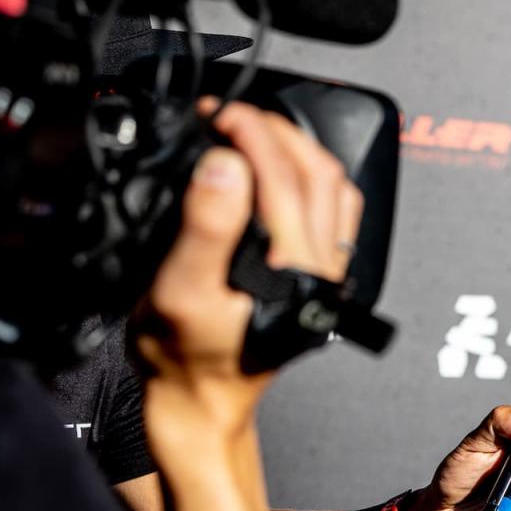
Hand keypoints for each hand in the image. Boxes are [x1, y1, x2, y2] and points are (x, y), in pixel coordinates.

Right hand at [133, 98, 362, 439]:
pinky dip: (312, 180)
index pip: (282, 175)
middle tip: (232, 115)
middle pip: (318, 174)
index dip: (249, 132)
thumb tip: (224, 166)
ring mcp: (325, 271)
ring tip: (256, 133)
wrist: (201, 399)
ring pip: (333, 191)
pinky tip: (283, 172)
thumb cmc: (185, 355)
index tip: (217, 112)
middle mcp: (320, 267)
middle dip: (275, 132)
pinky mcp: (318, 275)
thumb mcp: (177, 289)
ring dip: (300, 151)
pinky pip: (333, 214)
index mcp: (292, 267)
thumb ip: (205, 226)